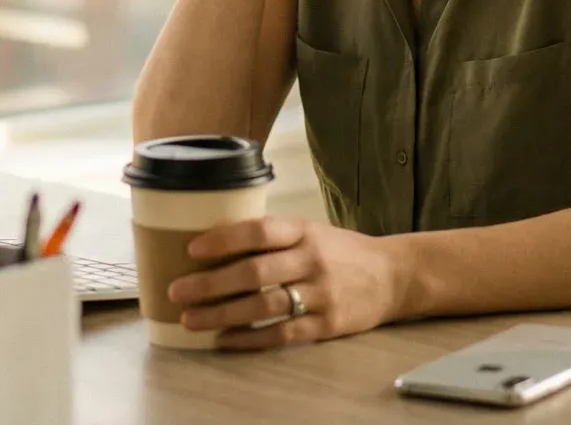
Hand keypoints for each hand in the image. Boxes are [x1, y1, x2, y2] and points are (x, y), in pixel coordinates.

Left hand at [168, 215, 404, 350]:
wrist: (392, 275)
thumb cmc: (341, 251)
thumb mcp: (311, 231)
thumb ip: (272, 238)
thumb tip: (212, 245)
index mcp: (304, 231)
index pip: (260, 231)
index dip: (224, 239)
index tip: (192, 250)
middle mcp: (312, 260)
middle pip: (255, 272)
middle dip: (211, 284)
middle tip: (178, 291)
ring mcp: (321, 294)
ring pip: (264, 306)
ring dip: (222, 314)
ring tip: (191, 319)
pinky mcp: (327, 324)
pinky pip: (282, 334)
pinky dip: (249, 339)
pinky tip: (224, 340)